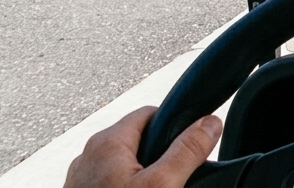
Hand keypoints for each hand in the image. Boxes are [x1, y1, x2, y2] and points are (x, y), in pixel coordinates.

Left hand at [64, 106, 221, 187]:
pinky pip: (114, 185)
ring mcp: (84, 179)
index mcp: (107, 142)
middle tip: (175, 180)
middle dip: (162, 158)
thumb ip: (188, 152)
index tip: (192, 143)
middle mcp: (90, 156)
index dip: (176, 126)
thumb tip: (209, 124)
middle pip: (140, 142)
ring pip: (127, 167)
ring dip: (146, 178)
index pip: (151, 114)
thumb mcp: (162, 185)